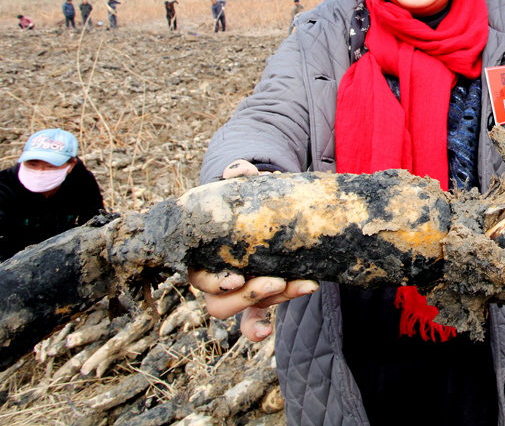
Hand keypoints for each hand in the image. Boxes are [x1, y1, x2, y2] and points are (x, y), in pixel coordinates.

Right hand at [191, 159, 316, 341]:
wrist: (264, 211)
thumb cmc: (244, 201)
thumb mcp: (243, 186)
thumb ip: (239, 175)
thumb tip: (239, 171)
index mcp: (204, 255)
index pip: (199, 277)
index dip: (215, 282)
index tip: (235, 278)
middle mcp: (218, 279)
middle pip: (220, 303)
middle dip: (249, 296)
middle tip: (276, 282)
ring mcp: (239, 291)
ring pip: (244, 309)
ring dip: (273, 302)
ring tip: (304, 285)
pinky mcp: (259, 296)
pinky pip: (252, 320)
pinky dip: (256, 328)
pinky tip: (267, 333)